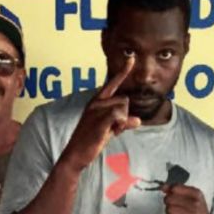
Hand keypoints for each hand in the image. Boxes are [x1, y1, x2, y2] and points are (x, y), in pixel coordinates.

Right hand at [61, 57, 140, 171]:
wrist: (75, 155)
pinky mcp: (100, 120)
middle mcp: (96, 103)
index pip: (112, 84)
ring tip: (109, 132)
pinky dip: (121, 125)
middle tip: (112, 128)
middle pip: (125, 100)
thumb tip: (138, 121)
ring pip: (124, 108)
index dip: (123, 71)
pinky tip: (113, 132)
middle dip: (124, 115)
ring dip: (122, 123)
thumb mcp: (108, 129)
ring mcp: (97, 111)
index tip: (132, 58)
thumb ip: (122, 122)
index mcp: (96, 102)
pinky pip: (120, 116)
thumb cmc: (90, 141)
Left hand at [163, 184, 213, 213]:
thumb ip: (177, 191)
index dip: (169, 193)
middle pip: (169, 199)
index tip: (171, 196)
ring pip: (169, 210)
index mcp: (196, 194)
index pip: (175, 188)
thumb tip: (163, 186)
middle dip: (168, 205)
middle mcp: (195, 203)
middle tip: (175, 209)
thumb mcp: (192, 199)